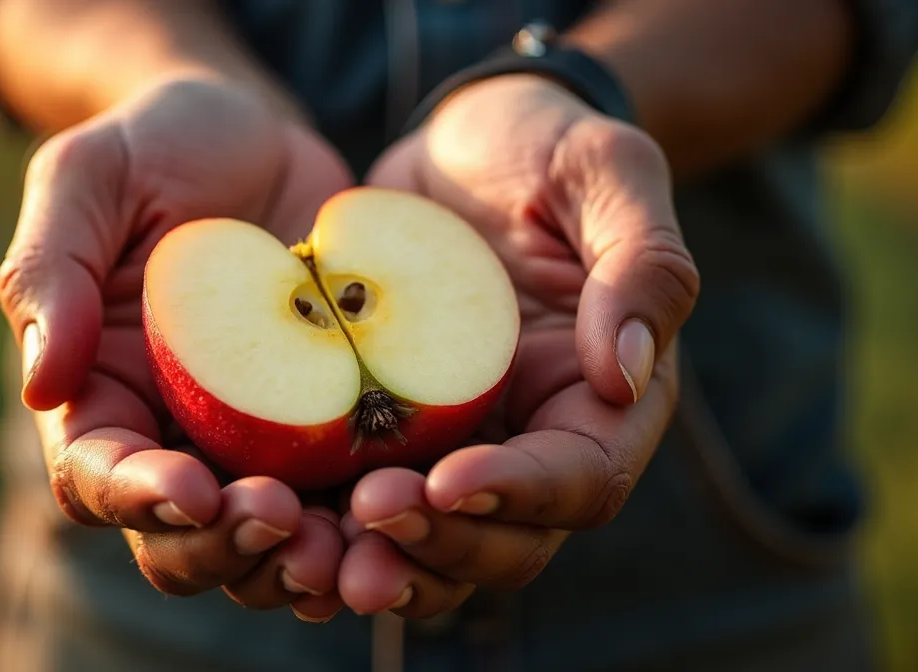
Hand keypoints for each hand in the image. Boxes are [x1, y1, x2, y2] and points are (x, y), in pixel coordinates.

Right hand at [0, 78, 352, 621]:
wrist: (258, 137)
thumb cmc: (158, 147)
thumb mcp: (88, 177)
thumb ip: (49, 270)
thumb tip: (41, 384)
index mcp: (99, 396)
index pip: (97, 477)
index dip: (139, 499)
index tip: (193, 491)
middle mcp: (172, 440)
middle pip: (180, 542)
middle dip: (226, 547)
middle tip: (286, 521)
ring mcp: (255, 444)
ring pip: (264, 545)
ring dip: (298, 561)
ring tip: (350, 544)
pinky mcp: (329, 431)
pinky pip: (345, 501)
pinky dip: (367, 525)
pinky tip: (406, 510)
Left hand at [338, 75, 699, 616]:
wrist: (461, 143)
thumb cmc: (544, 145)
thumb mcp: (606, 172)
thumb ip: (642, 266)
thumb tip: (626, 376)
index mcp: (603, 400)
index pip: (580, 479)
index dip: (519, 493)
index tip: (447, 478)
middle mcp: (532, 443)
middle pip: (505, 542)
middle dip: (441, 545)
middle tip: (369, 517)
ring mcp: (458, 446)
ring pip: (433, 546)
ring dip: (382, 563)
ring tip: (318, 557)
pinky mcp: (388, 435)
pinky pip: (362, 506)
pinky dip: (328, 531)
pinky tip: (275, 524)